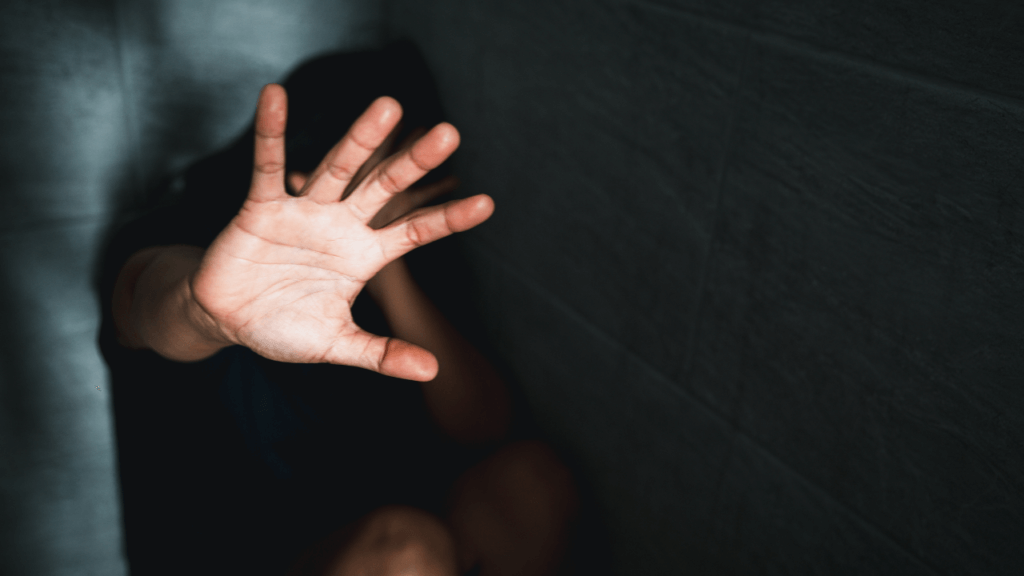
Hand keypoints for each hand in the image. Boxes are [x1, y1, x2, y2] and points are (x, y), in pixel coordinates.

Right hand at [188, 84, 492, 380]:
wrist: (228, 322)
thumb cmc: (285, 327)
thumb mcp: (337, 344)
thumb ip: (381, 354)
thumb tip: (433, 370)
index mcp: (364, 256)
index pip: (415, 233)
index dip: (448, 218)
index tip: (488, 203)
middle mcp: (341, 226)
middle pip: (384, 188)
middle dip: (414, 164)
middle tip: (450, 133)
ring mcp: (304, 212)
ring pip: (338, 169)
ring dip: (360, 140)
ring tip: (389, 106)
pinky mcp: (261, 208)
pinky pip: (266, 167)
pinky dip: (270, 133)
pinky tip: (276, 97)